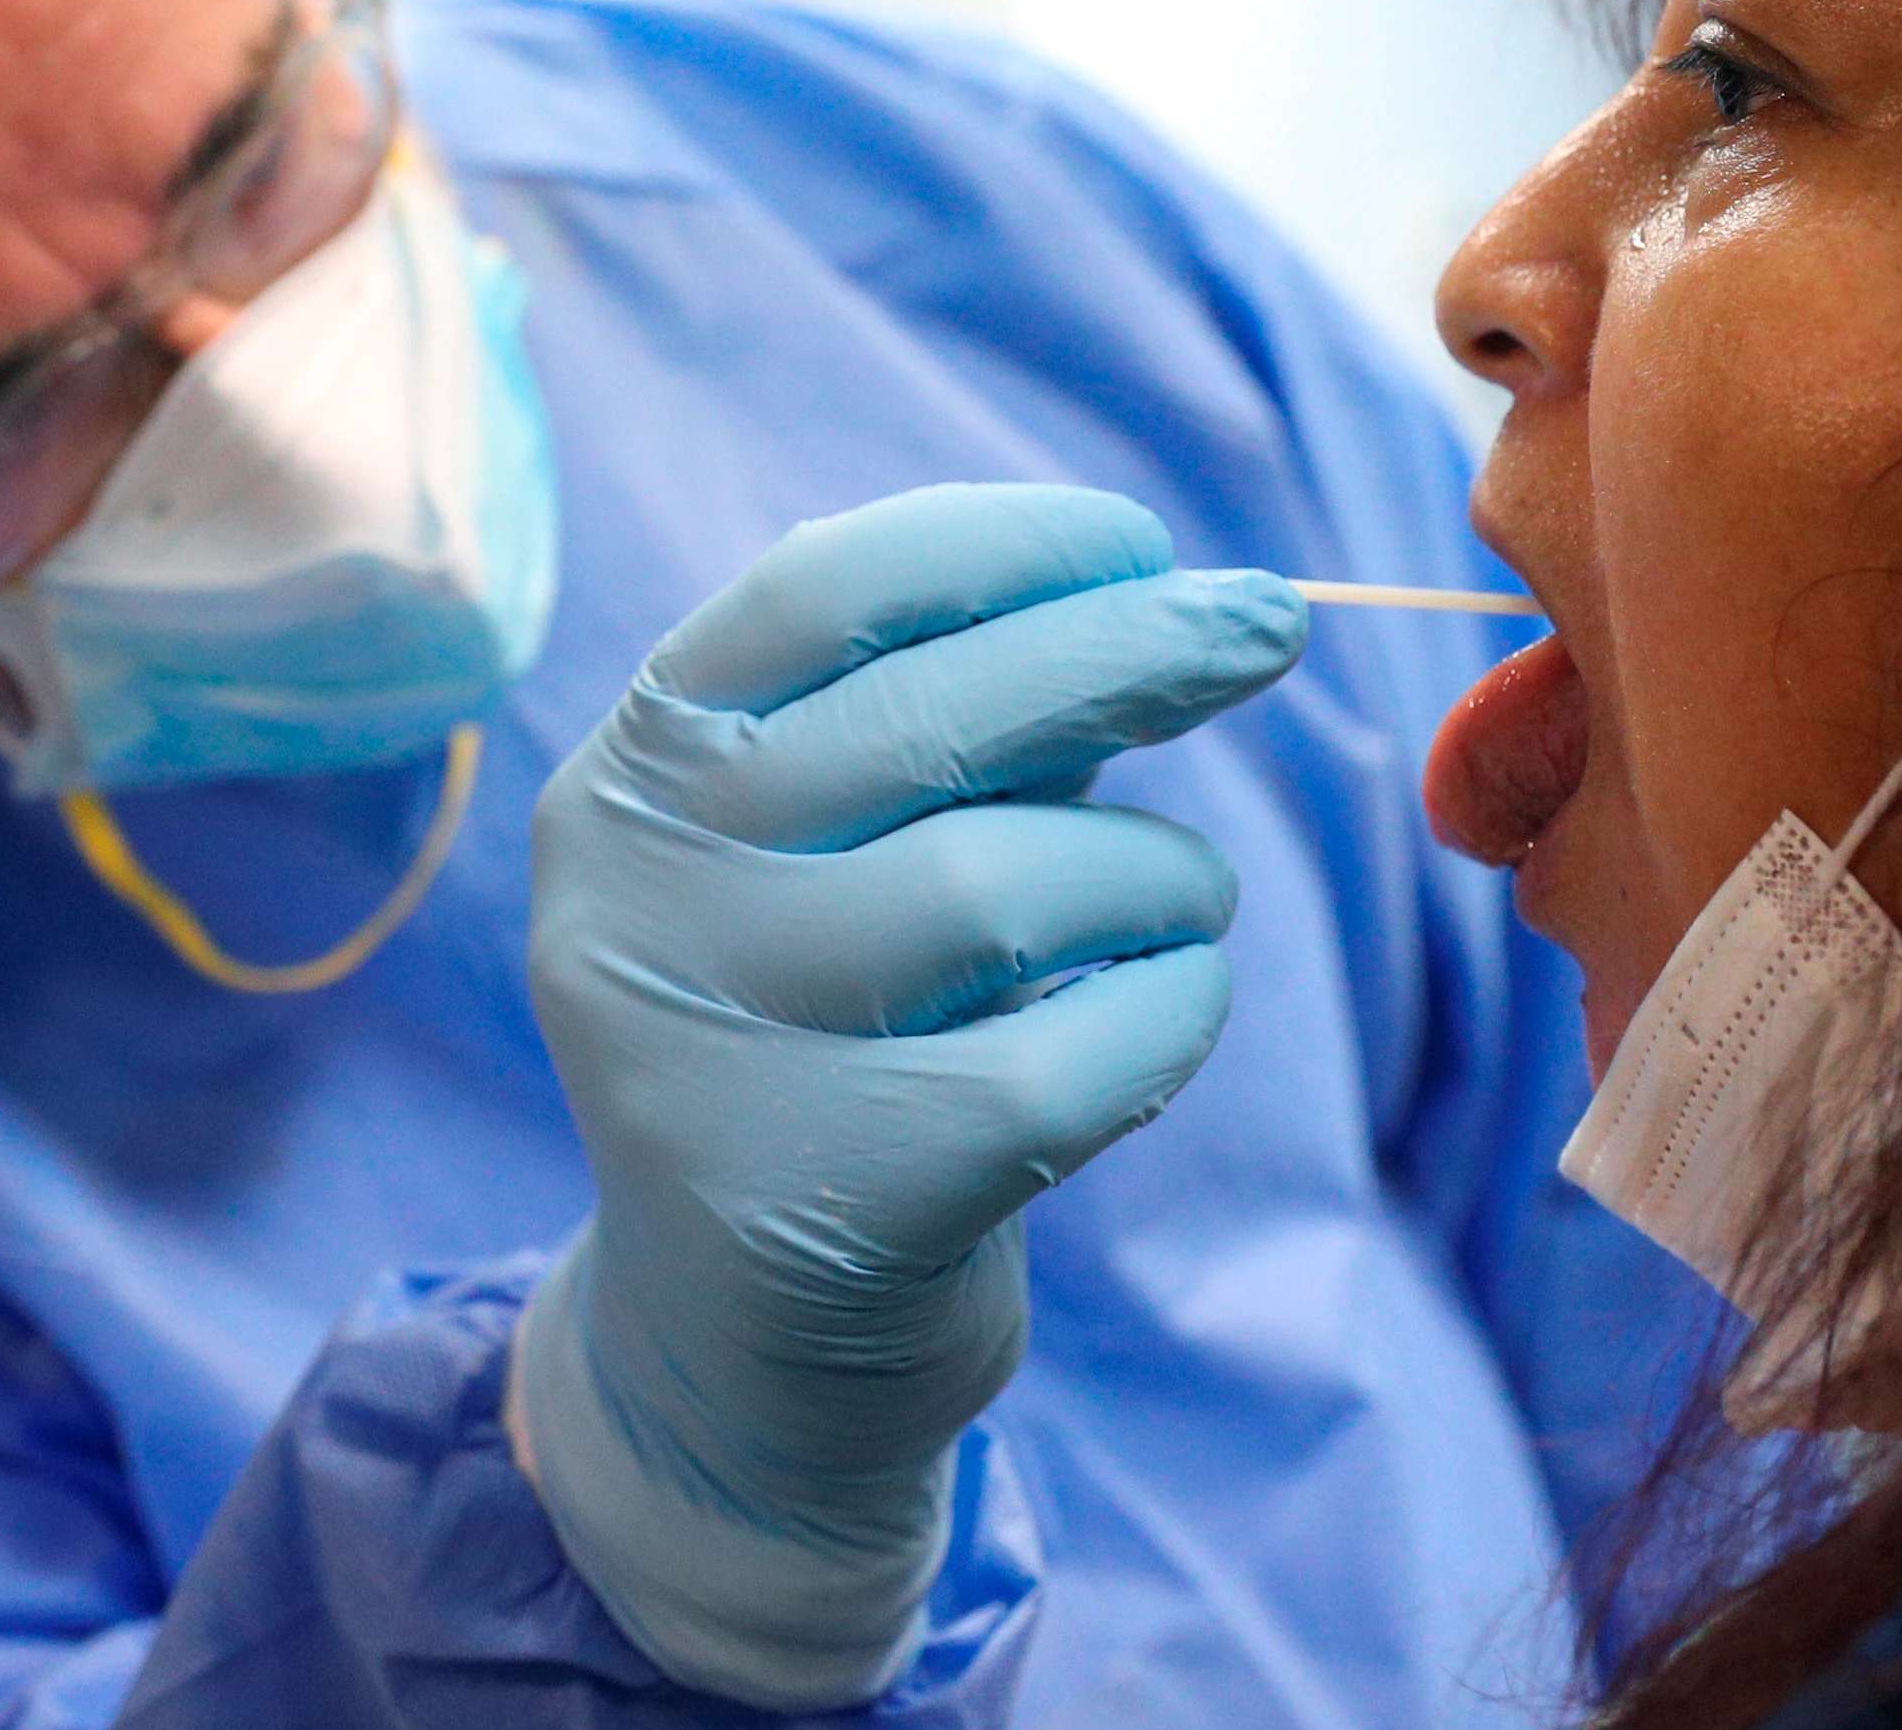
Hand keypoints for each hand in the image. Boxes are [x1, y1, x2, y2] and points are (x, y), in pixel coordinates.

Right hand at [509, 484, 1306, 1708]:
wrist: (741, 1361)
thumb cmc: (838, 1040)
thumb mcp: (839, 855)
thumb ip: (953, 726)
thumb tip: (1164, 592)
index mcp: (633, 775)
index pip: (818, 590)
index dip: (1001, 542)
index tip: (1139, 540)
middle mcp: (636, 897)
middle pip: (930, 716)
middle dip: (1132, 650)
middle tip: (1269, 625)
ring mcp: (709, 1053)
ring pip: (1007, 884)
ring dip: (1158, 872)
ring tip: (1182, 901)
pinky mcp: (824, 1198)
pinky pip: (1073, 1056)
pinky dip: (1171, 1012)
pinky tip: (1168, 1009)